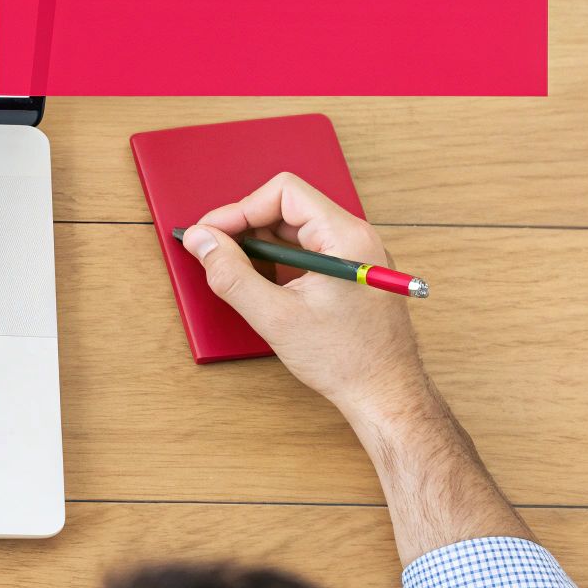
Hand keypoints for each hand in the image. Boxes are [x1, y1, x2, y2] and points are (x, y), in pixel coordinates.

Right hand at [181, 172, 428, 420]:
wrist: (385, 395)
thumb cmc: (346, 360)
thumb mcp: (275, 316)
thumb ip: (231, 273)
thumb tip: (202, 241)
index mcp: (346, 237)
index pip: (284, 193)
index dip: (240, 209)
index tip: (212, 233)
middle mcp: (356, 237)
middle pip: (288, 207)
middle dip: (246, 227)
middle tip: (215, 252)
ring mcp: (356, 254)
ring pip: (295, 228)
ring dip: (260, 245)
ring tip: (238, 273)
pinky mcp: (351, 271)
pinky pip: (306, 248)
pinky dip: (278, 260)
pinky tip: (263, 285)